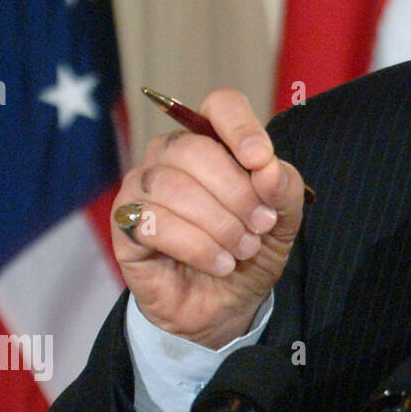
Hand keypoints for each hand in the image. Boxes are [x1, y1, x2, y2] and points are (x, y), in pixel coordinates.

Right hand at [111, 88, 305, 347]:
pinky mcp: (126, 225)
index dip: (241, 128)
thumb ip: (283, 188)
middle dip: (237, 192)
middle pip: (195, 149)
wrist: (228, 305)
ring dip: (220, 224)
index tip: (260, 159)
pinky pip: (154, 222)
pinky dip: (197, 246)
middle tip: (262, 225)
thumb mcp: (283, 221)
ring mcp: (142, 188)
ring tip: (243, 250)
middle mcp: (171, 156)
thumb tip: (268, 168)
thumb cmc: (250, 251)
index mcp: (214, 142)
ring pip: (173, 187)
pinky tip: (219, 263)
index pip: (221, 106)